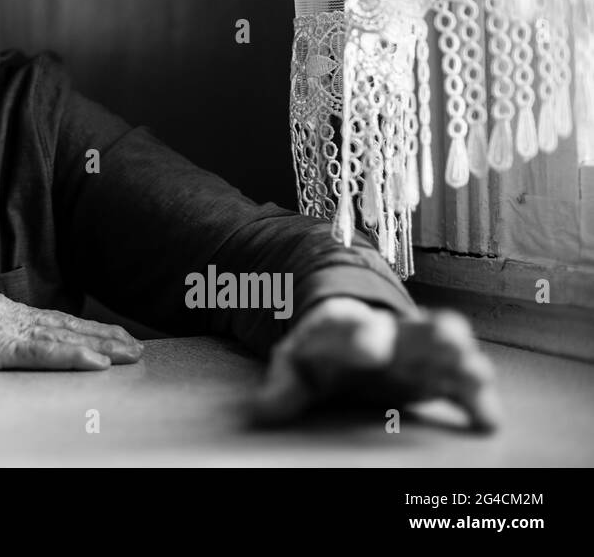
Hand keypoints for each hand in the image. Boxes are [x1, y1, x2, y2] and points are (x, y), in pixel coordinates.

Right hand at [0, 288, 142, 371]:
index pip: (49, 321)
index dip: (83, 329)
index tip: (109, 337)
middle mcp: (5, 313)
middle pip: (64, 326)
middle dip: (101, 336)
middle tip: (134, 346)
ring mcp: (1, 327)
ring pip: (61, 337)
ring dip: (99, 345)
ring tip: (127, 353)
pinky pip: (41, 353)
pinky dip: (72, 356)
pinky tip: (95, 362)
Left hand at [249, 296, 501, 430]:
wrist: (354, 336)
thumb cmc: (322, 354)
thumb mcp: (297, 366)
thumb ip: (283, 388)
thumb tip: (260, 411)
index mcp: (346, 327)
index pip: (351, 327)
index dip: (360, 335)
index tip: (368, 346)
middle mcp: (390, 333)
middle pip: (412, 329)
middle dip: (428, 336)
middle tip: (447, 339)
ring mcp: (419, 351)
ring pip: (446, 347)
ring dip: (461, 357)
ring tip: (475, 370)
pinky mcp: (440, 374)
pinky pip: (465, 384)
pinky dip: (477, 398)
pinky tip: (486, 420)